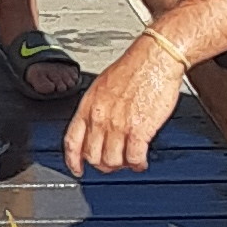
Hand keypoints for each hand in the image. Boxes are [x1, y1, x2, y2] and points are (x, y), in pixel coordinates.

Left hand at [64, 37, 184, 175]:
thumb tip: (97, 127)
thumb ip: (97, 108)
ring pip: (112, 161)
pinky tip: (141, 161)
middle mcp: (100, 117)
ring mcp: (118, 125)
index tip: (78, 169)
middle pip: (92, 156)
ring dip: (122, 165)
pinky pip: (134, 158)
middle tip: (114, 163)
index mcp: (88, 105)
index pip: (72, 141)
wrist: (154, 58)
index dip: (73, 160)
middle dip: (103, 165)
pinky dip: (138, 164)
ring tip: (130, 161)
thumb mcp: (103, 86)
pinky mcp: (139, 130)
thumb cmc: (133, 68)